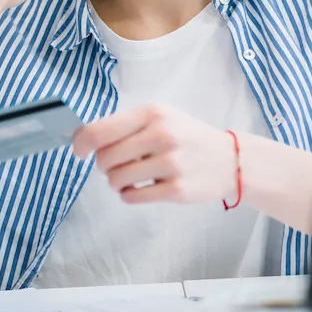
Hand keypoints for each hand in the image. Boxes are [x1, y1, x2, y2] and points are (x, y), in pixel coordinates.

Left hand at [72, 104, 237, 204]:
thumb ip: (126, 125)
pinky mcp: (177, 189)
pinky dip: (130, 195)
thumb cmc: (189, 137)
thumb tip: (84, 139)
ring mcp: (171, 163)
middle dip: (105, 166)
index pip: (99, 131)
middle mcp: (162, 135)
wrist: (231, 159)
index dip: (81, 144)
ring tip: (133, 178)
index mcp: (153, 113)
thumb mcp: (162, 118)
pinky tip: (143, 188)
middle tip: (118, 166)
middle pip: (105, 159)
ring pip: (116, 180)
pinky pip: (132, 197)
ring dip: (117, 183)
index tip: (80, 152)